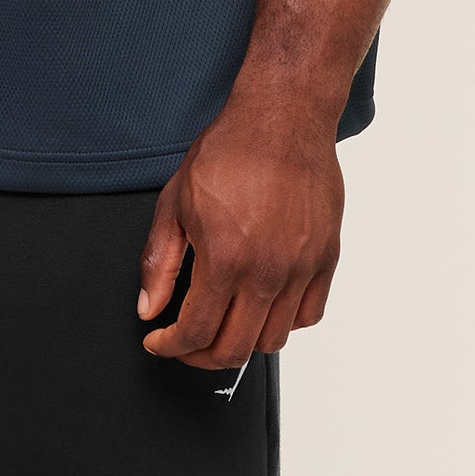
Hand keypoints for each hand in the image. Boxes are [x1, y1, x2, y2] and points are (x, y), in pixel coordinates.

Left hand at [135, 99, 342, 368]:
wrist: (282, 118)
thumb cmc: (230, 150)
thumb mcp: (176, 200)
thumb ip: (160, 261)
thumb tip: (148, 308)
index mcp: (224, 259)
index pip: (195, 332)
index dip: (170, 346)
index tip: (160, 341)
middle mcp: (266, 272)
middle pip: (234, 350)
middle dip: (200, 356)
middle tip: (186, 343)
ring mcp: (300, 269)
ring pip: (273, 340)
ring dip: (242, 341)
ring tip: (224, 322)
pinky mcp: (326, 259)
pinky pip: (308, 315)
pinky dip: (285, 321)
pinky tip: (264, 305)